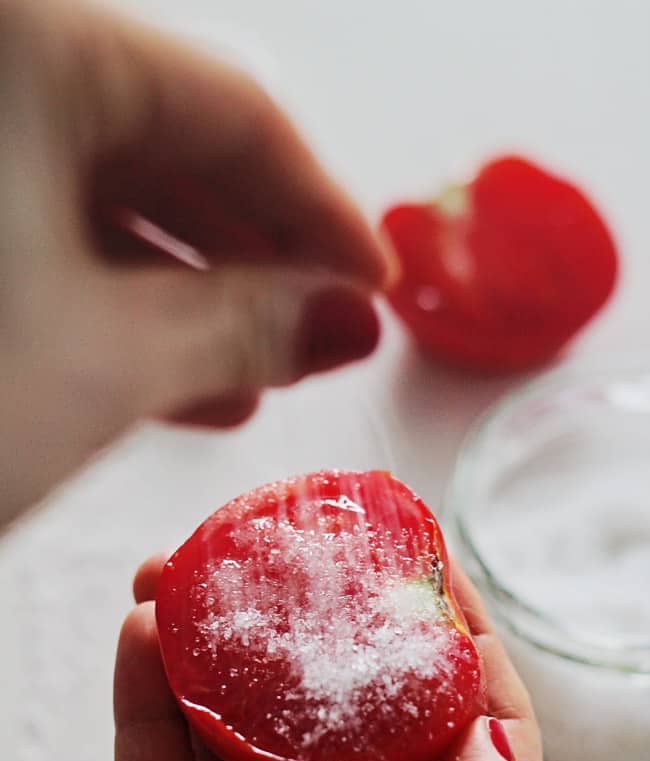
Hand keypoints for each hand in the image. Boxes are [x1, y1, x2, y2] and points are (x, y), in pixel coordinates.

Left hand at [0, 0, 388, 525]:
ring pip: (97, 196)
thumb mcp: (100, 362)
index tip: (376, 286)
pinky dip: (106, 302)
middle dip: (257, 257)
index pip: (232, 106)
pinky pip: (35, 233)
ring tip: (256, 376)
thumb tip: (346, 319)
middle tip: (321, 337)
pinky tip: (170, 372)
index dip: (322, 208)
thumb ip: (244, 325)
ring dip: (187, 292)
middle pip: (166, 145)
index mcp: (22, 43)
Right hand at [114, 555, 558, 760]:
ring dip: (213, 667)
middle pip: (343, 742)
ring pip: (240, 759)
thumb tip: (487, 728)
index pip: (468, 754)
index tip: (426, 575)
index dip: (452, 660)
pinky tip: (143, 641)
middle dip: (314, 650)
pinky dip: (148, 716)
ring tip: (186, 580)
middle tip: (290, 568)